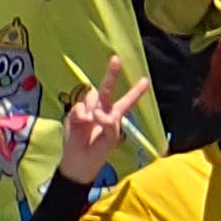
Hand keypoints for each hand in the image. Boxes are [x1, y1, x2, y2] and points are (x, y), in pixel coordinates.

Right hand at [57, 55, 139, 176]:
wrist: (78, 162)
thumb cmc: (99, 151)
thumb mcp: (110, 139)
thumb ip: (109, 124)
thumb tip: (99, 113)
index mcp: (115, 116)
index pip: (127, 101)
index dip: (135, 92)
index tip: (145, 80)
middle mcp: (102, 109)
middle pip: (106, 89)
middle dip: (111, 74)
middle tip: (116, 59)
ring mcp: (87, 110)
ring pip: (91, 97)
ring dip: (93, 106)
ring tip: (91, 121)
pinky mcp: (74, 114)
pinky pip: (79, 106)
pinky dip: (81, 113)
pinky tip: (82, 122)